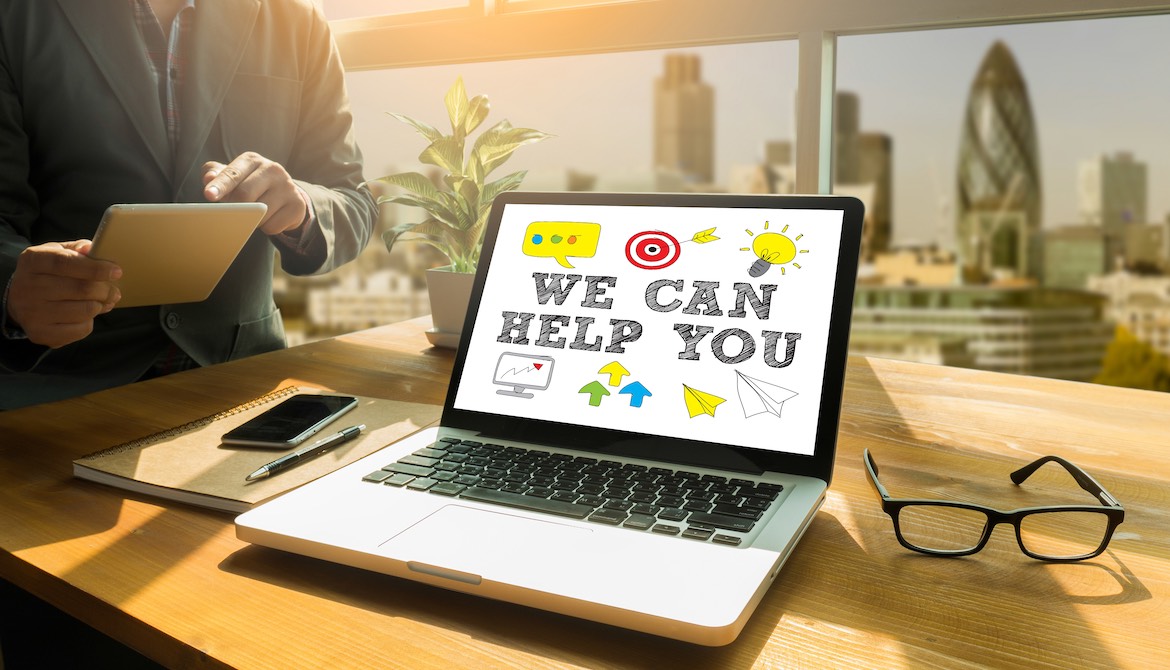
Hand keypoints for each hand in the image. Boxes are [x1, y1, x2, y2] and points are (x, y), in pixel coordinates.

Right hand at [7, 240, 121, 348]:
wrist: (20, 300)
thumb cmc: (48, 273)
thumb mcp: (57, 253)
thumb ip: (76, 250)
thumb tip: (90, 248)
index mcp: (33, 260)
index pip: (65, 262)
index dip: (95, 268)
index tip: (116, 272)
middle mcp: (27, 286)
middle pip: (80, 289)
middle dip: (106, 290)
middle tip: (115, 291)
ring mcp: (31, 312)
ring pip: (85, 311)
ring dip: (100, 306)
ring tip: (100, 302)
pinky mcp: (39, 332)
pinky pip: (80, 329)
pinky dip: (89, 322)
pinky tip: (83, 315)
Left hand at [202, 152, 308, 235]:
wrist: (285, 194)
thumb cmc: (250, 184)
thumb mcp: (233, 177)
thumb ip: (217, 175)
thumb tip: (208, 178)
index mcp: (252, 160)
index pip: (233, 174)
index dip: (220, 186)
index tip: (209, 195)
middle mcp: (273, 169)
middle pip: (245, 196)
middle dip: (235, 208)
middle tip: (233, 212)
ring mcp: (288, 187)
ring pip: (260, 214)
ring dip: (251, 220)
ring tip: (255, 213)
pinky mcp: (298, 205)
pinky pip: (273, 226)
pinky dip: (266, 228)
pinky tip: (269, 218)